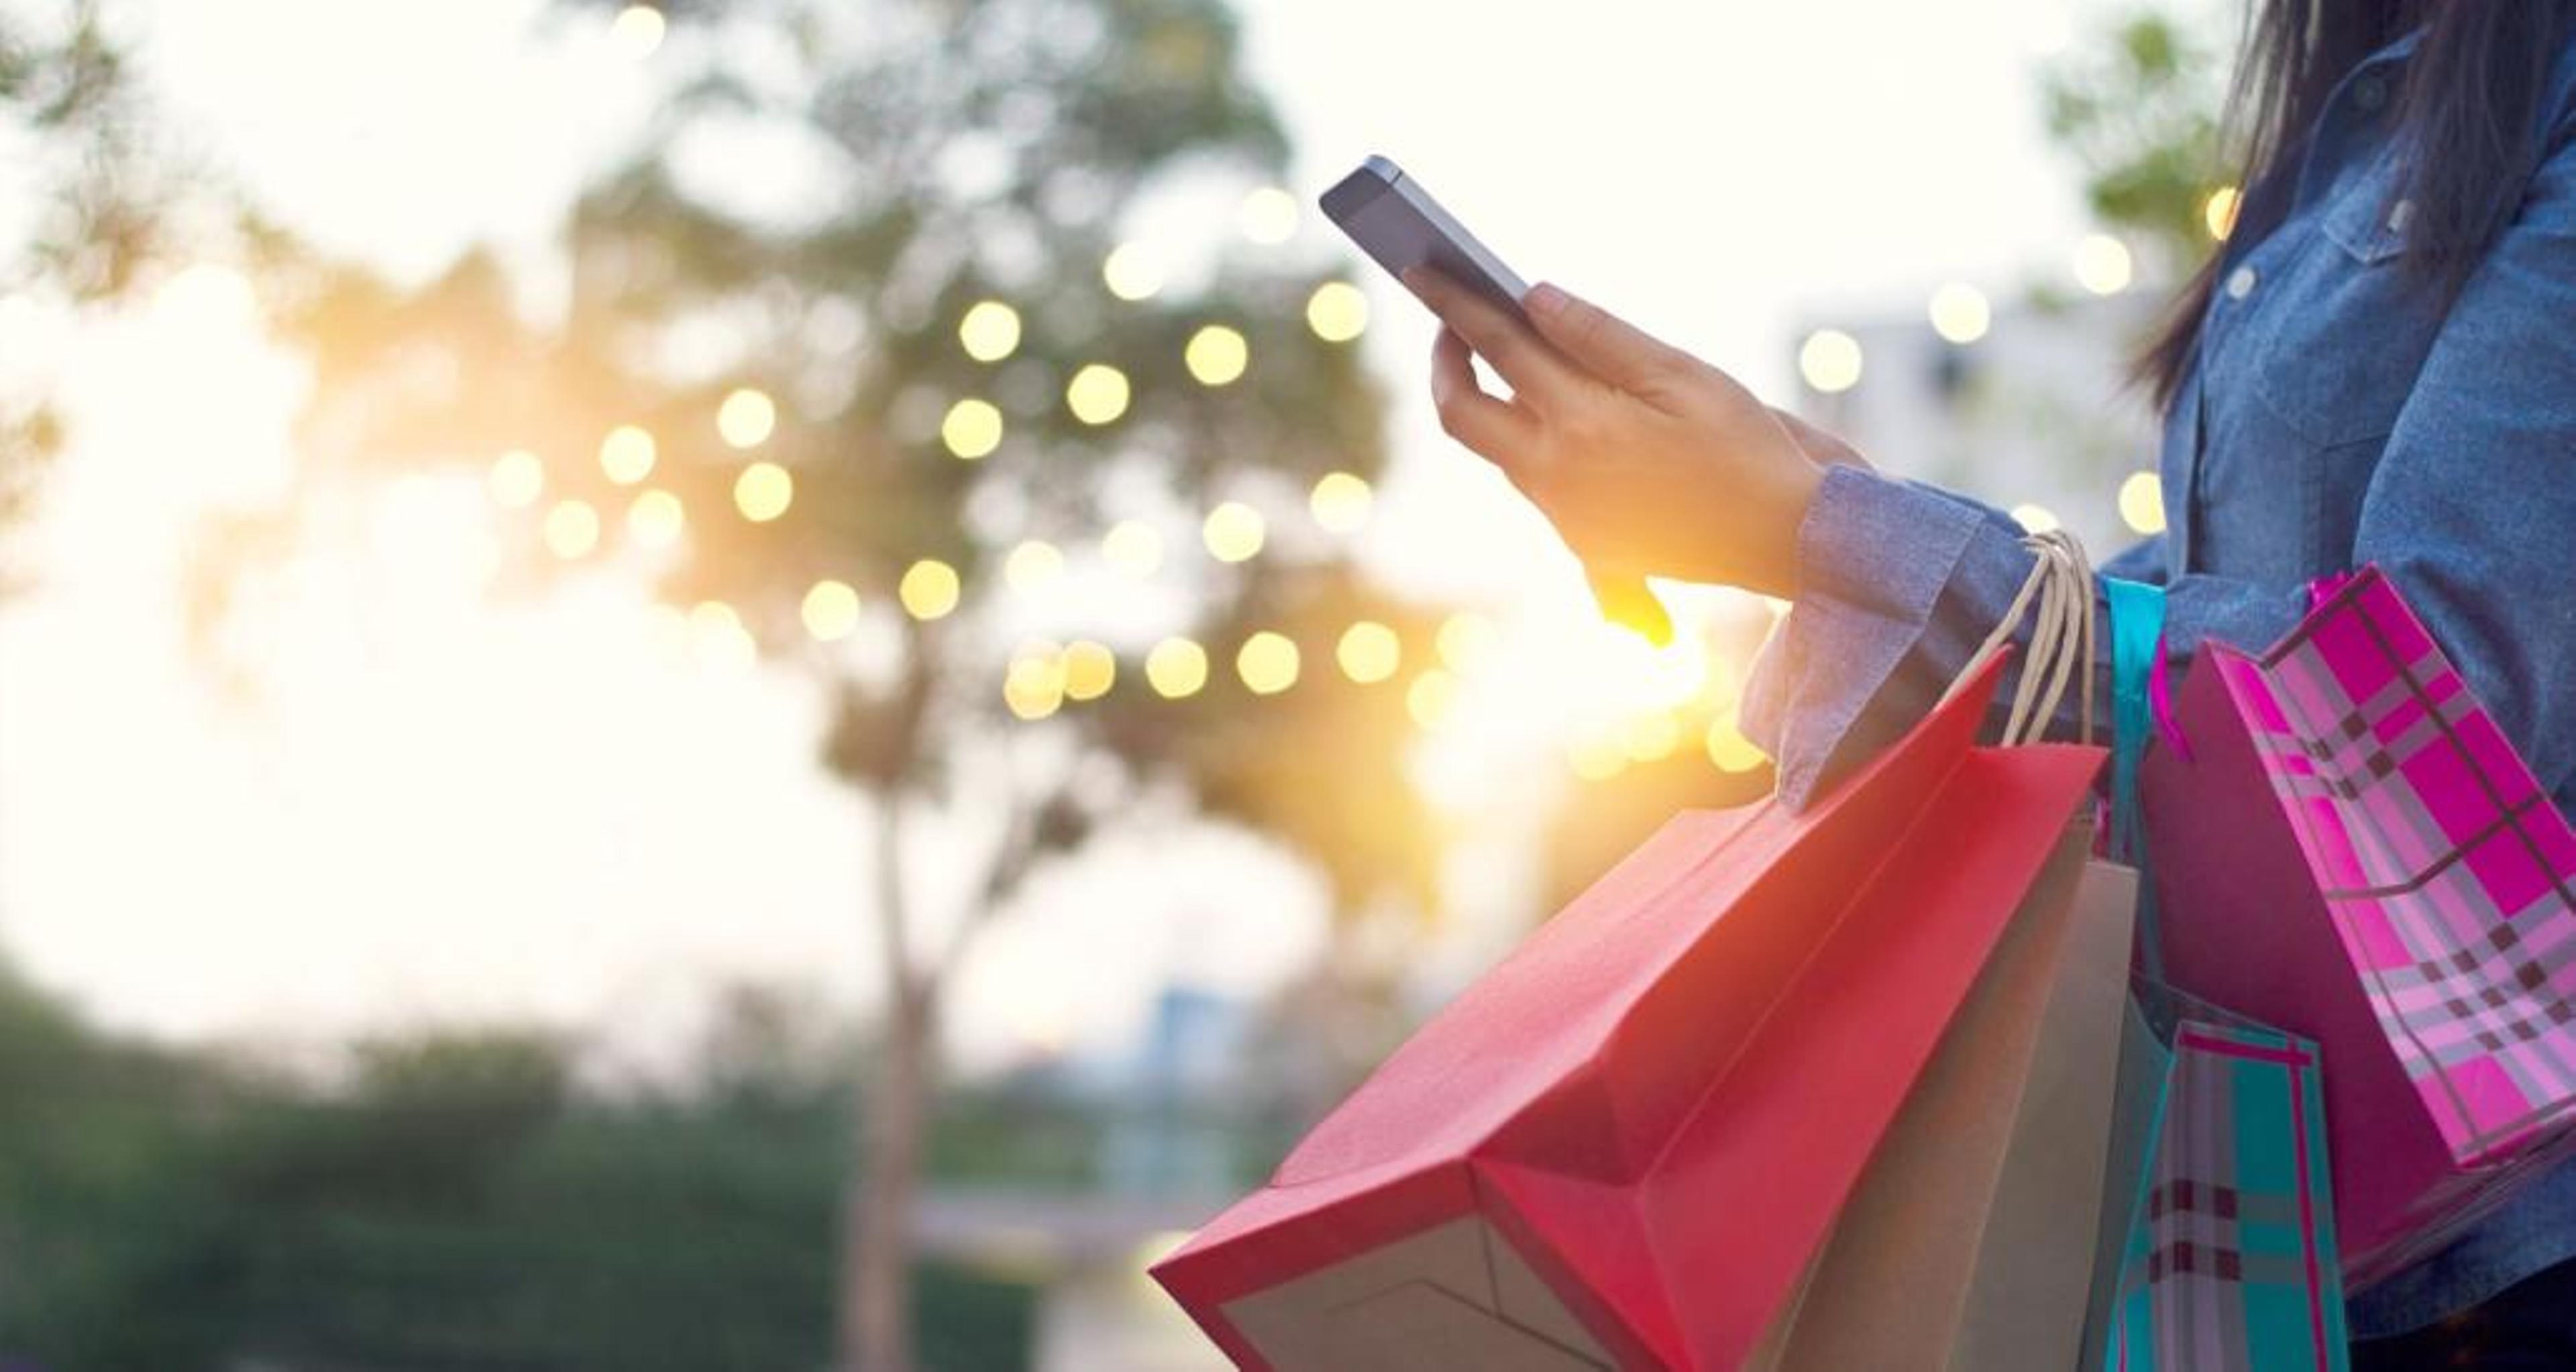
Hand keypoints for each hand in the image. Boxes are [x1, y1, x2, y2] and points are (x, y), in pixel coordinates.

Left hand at [1406, 269, 1828, 599]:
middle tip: (1451, 319)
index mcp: (1581, 427)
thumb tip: (1533, 297)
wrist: (1785, 541)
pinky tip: (1563, 417)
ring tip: (1503, 352)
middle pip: (1461, 415)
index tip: (1422, 268)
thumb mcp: (1683, 376)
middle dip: (1445, 362)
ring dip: (1493, 401)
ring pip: (1498, 450)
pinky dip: (1538, 442)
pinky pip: (1537, 484)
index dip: (1455, 302)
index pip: (1498, 347)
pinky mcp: (1584, 544)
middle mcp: (1557, 478)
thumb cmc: (1747, 449)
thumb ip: (1600, 337)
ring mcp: (1565, 517)